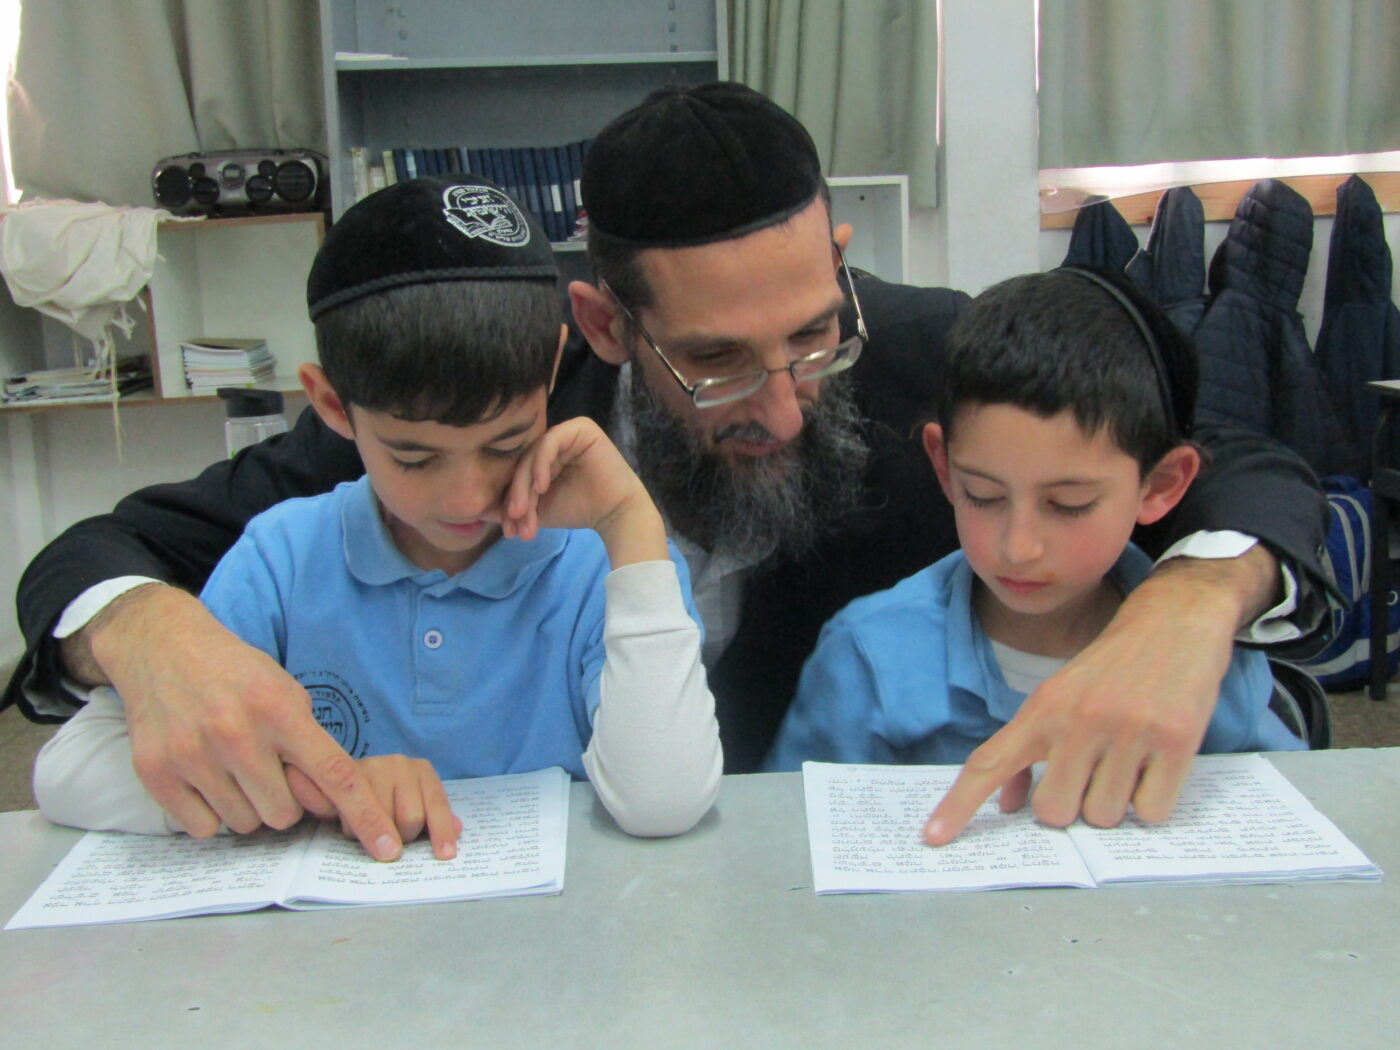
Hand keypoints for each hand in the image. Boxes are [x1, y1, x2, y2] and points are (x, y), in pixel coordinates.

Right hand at [71, 584, 404, 858]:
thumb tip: (332, 803)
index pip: (334, 773)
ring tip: (235, 768)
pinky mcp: (156, 772)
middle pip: (285, 814)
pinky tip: (206, 777)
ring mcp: (192, 754)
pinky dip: (211, 813)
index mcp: (279, 709)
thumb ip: (309, 742)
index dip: (365, 814)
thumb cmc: (236, 674)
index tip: (387, 848)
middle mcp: (236, 732)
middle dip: (285, 801)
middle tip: (269, 771)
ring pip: (245, 824)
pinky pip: (203, 827)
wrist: (163, 647)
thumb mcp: (285, 691)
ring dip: (248, 806)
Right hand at [344, 755, 461, 859]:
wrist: (339, 778)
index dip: (441, 832)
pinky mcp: (344, 780)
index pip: (437, 805)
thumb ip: (434, 816)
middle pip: (411, 819)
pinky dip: (352, 830)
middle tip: (391, 835)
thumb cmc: (382, 795)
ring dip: (374, 836)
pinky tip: (351, 824)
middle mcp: (399, 765)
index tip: (445, 855)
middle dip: (401, 837)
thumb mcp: (412, 803)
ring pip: (383, 823)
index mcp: (422, 770)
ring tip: (369, 828)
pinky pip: (353, 821)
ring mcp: (372, 768)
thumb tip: (458, 829)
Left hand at [501, 417, 666, 566]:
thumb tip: (475, 510)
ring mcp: (566, 432)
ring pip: (532, 455)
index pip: (515, 472)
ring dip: (524, 486)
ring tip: (525, 512)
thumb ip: (511, 506)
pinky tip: (541, 487)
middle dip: (515, 496)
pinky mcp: (580, 428)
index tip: (508, 528)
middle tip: (513, 520)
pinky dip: (541, 465)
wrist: (614, 515)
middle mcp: (552, 441)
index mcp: (541, 456)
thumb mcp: (537, 510)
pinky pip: (550, 442)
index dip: (508, 498)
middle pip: (521, 464)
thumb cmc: (578, 510)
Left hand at [923, 548, 1277, 843]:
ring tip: (1127, 762)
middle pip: (1054, 813)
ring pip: (1104, 818)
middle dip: (1071, 806)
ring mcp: (1127, 731)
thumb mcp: (1060, 696)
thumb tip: (1008, 806)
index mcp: (1042, 709)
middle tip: (1090, 774)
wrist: (1174, 621)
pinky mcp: (1175, 741)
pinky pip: (1150, 812)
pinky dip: (1151, 802)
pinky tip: (1155, 765)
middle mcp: (1078, 720)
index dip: (958, 805)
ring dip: (1114, 804)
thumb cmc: (1110, 669)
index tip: (932, 839)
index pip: (989, 764)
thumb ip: (1030, 750)